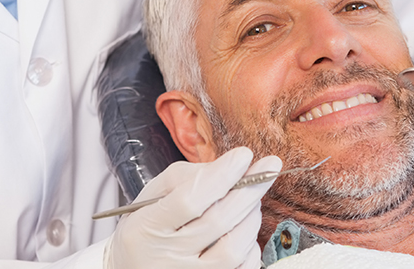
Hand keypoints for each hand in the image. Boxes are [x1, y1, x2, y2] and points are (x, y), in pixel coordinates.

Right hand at [106, 147, 282, 268]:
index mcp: (146, 228)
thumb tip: (229, 167)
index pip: (188, 200)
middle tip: (267, 168)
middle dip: (249, 190)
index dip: (221, 176)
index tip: (243, 156)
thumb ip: (185, 178)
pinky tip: (243, 230)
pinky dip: (251, 244)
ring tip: (251, 202)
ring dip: (251, 217)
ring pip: (234, 247)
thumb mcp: (152, 197)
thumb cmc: (147, 230)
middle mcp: (167, 257)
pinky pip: (243, 267)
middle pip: (217, 221)